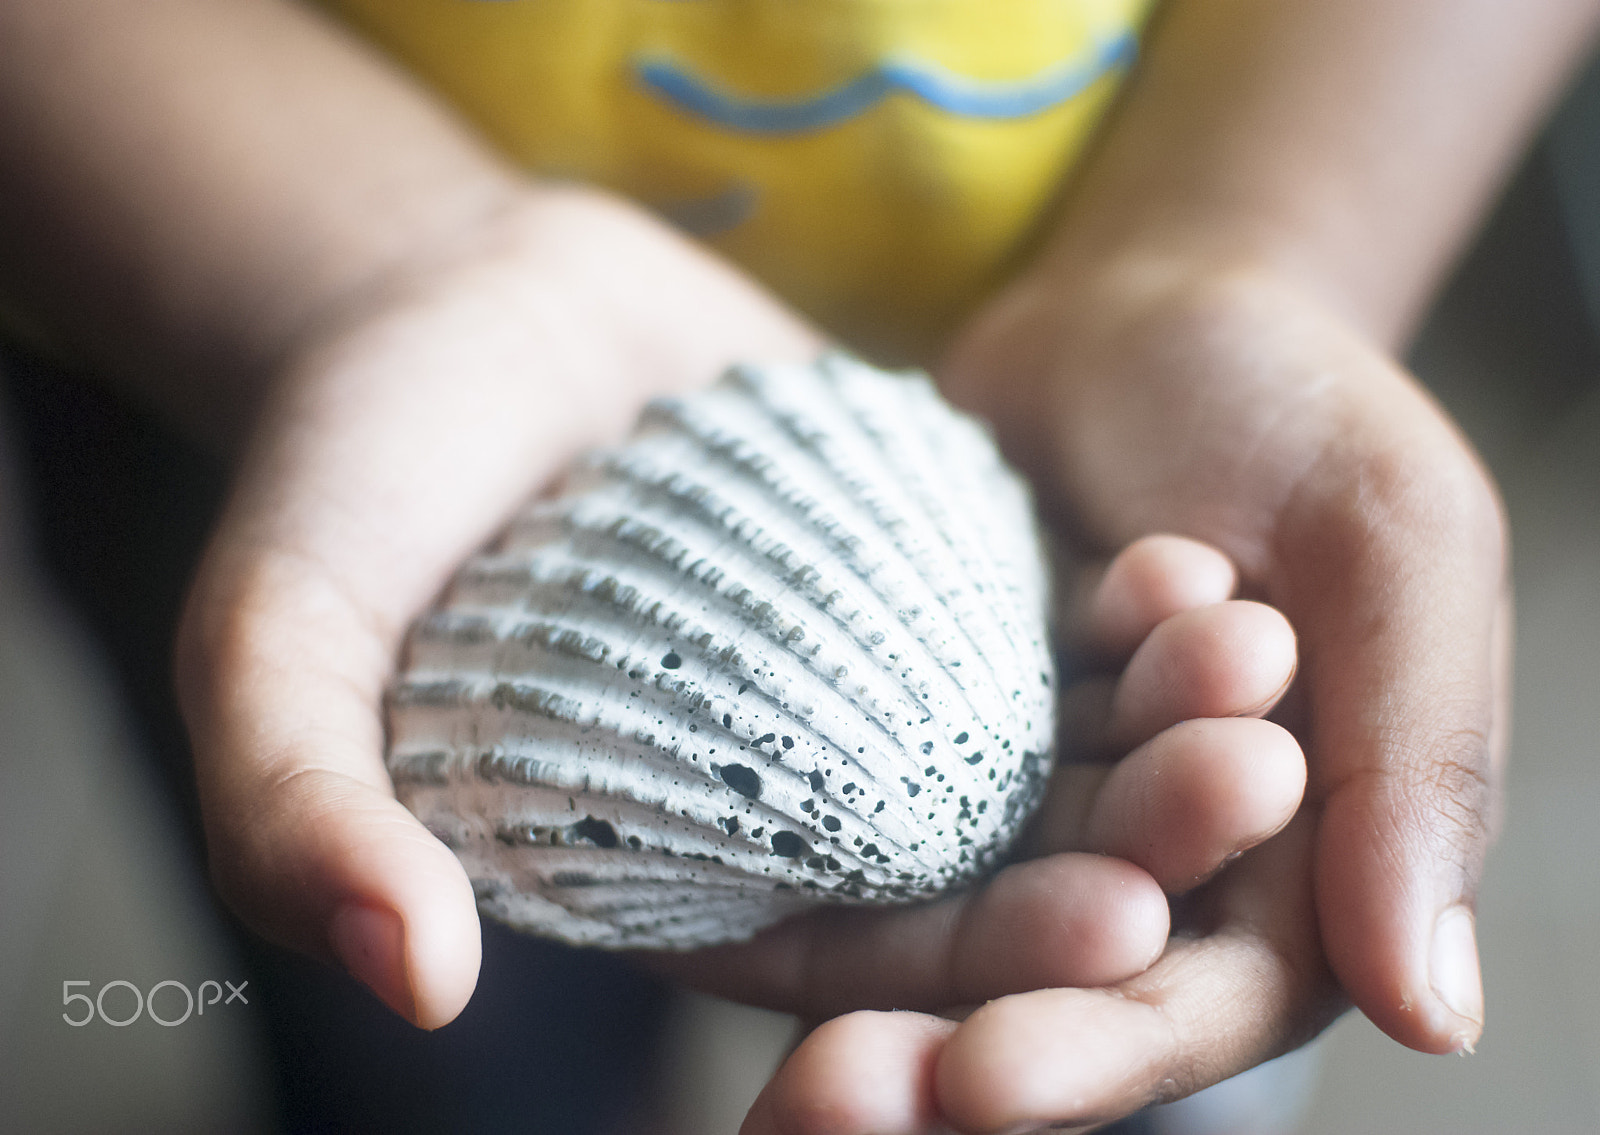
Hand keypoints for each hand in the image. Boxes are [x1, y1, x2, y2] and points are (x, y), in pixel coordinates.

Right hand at [174, 181, 1304, 1039]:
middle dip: (1125, 843)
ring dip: (1160, 719)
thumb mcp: (279, 644)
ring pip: (1039, 740)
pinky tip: (1204, 571)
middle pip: (986, 861)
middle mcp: (789, 800)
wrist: (441, 308)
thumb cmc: (347, 485)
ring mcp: (864, 685)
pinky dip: (1121, 603)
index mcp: (674, 872)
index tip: (1103, 929)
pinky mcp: (910, 575)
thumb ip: (306, 811)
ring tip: (1262, 669)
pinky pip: (1034, 606)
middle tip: (1248, 791)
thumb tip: (407, 971)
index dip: (978, 970)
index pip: (849, 969)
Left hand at [746, 260, 1507, 1131]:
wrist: (1142, 312)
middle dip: (944, 1052)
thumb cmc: (1292, 410)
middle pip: (1047, 991)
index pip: (1203, 997)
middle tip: (827, 1100)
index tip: (981, 1075)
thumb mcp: (1393, 543)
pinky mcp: (926, 739)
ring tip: (773, 1073)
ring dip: (860, 1001)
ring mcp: (1026, 799)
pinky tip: (683, 914)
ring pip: (940, 927)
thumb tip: (1431, 1013)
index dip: (1098, 1051)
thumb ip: (1419, 758)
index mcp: (1298, 849)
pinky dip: (802, 863)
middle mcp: (1153, 851)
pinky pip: (856, 822)